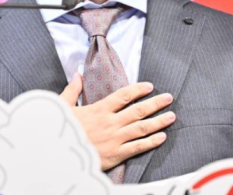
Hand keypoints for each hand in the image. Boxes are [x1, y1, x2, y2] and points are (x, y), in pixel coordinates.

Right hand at [60, 73, 175, 170]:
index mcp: (99, 110)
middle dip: (155, 103)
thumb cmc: (62, 130)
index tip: (150, 86)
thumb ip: (72, 90)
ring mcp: (115, 138)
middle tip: (169, 98)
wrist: (61, 155)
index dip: (138, 90)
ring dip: (159, 121)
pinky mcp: (117, 154)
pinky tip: (162, 137)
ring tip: (171, 116)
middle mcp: (110, 122)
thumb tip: (77, 75)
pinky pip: (138, 147)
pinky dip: (151, 142)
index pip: (123, 96)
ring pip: (142, 128)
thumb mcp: (63, 107)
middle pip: (138, 110)